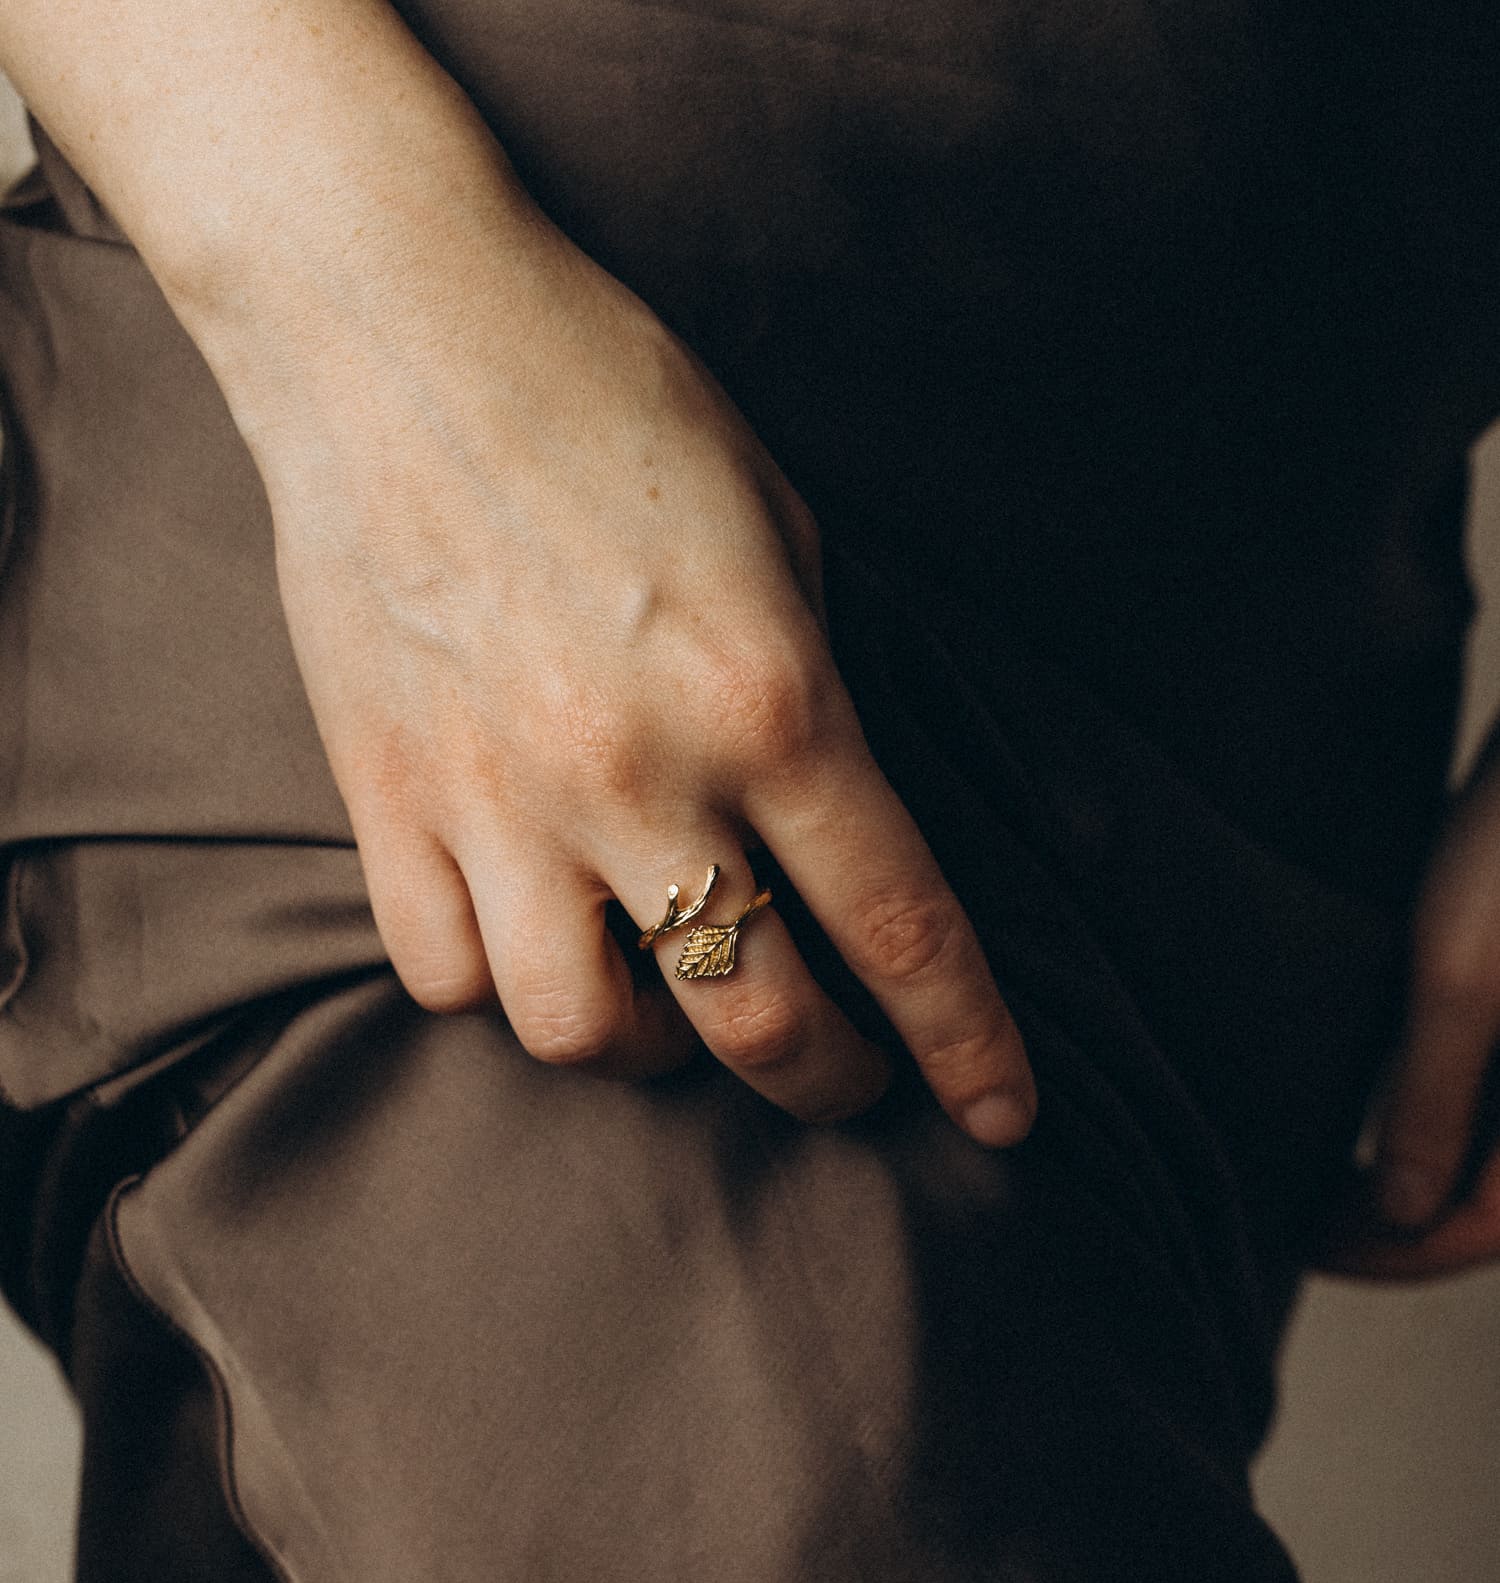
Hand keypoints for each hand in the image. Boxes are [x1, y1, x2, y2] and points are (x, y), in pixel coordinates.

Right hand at [233, 196, 1036, 1145]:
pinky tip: (533, 938)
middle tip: (842, 1070)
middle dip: (825, 1080)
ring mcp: (498, 797)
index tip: (1001, 1120)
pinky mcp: (385, 796)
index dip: (964, 1045)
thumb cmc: (610, 403)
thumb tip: (836, 830)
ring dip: (652, 1048)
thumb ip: (818, 692)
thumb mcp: (780, 529)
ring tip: (669, 1002)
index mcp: (769, 698)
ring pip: (583, 1034)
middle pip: (754, 1019)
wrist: (395, 322)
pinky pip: (442, 975)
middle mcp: (638, 774)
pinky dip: (499, 986)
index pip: (898, 925)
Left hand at [1316, 723, 1499, 1280]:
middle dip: (1392, 1224)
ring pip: (1480, 1150)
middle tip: (1296, 1222)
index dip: (1387, 1255)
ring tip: (1317, 1176)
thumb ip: (1429, 1101)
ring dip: (1405, 1173)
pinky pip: (1480, 1093)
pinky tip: (1359, 1109)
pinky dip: (1424, 1114)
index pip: (1476, 1227)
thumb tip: (1399, 1212)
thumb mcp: (1459, 980)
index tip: (1300, 1244)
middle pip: (1479, 1198)